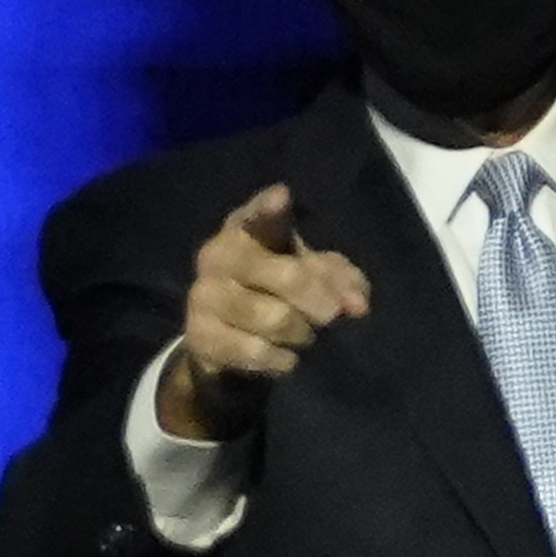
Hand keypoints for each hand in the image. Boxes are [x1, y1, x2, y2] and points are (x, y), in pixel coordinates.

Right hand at [162, 184, 368, 438]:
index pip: (258, 214)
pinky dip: (280, 359)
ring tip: (303, 337)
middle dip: (320, 302)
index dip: (269, 207)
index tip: (282, 197)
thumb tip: (357, 306)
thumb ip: (343, 283)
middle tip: (331, 317)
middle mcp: (218, 254)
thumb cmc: (277, 293)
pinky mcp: (198, 334)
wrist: (225, 342)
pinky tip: (284, 358)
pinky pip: (255, 350)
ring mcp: (203, 294)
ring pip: (274, 318)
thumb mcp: (314, 278)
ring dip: (300, 334)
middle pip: (287, 276)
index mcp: (246, 229)